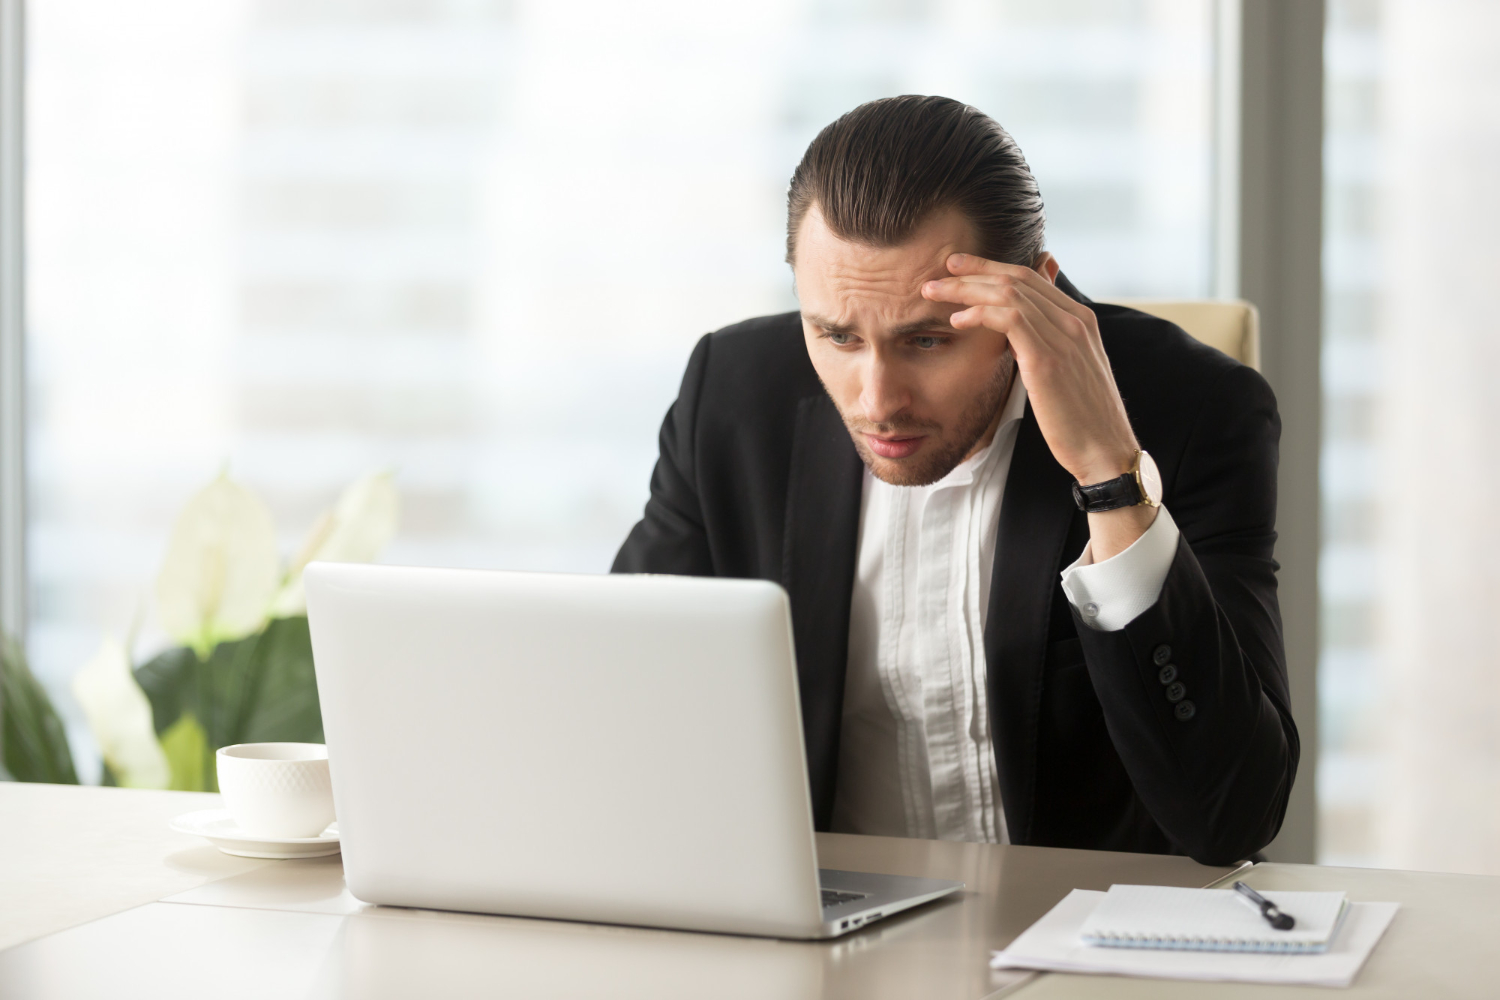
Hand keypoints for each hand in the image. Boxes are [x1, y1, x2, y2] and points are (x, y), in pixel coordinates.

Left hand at [922, 253, 1154, 558]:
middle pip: (1018, 278)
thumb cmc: (1082, 418)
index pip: (1033, 277)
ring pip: (1009, 293)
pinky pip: (1009, 319)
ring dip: (966, 289)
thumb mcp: (1068, 370)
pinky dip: (979, 314)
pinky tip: (956, 321)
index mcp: (1081, 319)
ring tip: (935, 292)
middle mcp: (1076, 320)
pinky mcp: (1047, 359)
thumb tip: (1024, 323)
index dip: (993, 267)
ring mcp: (1064, 337)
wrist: (1105, 451)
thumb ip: (1049, 340)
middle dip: (975, 269)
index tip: (961, 266)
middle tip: (942, 267)